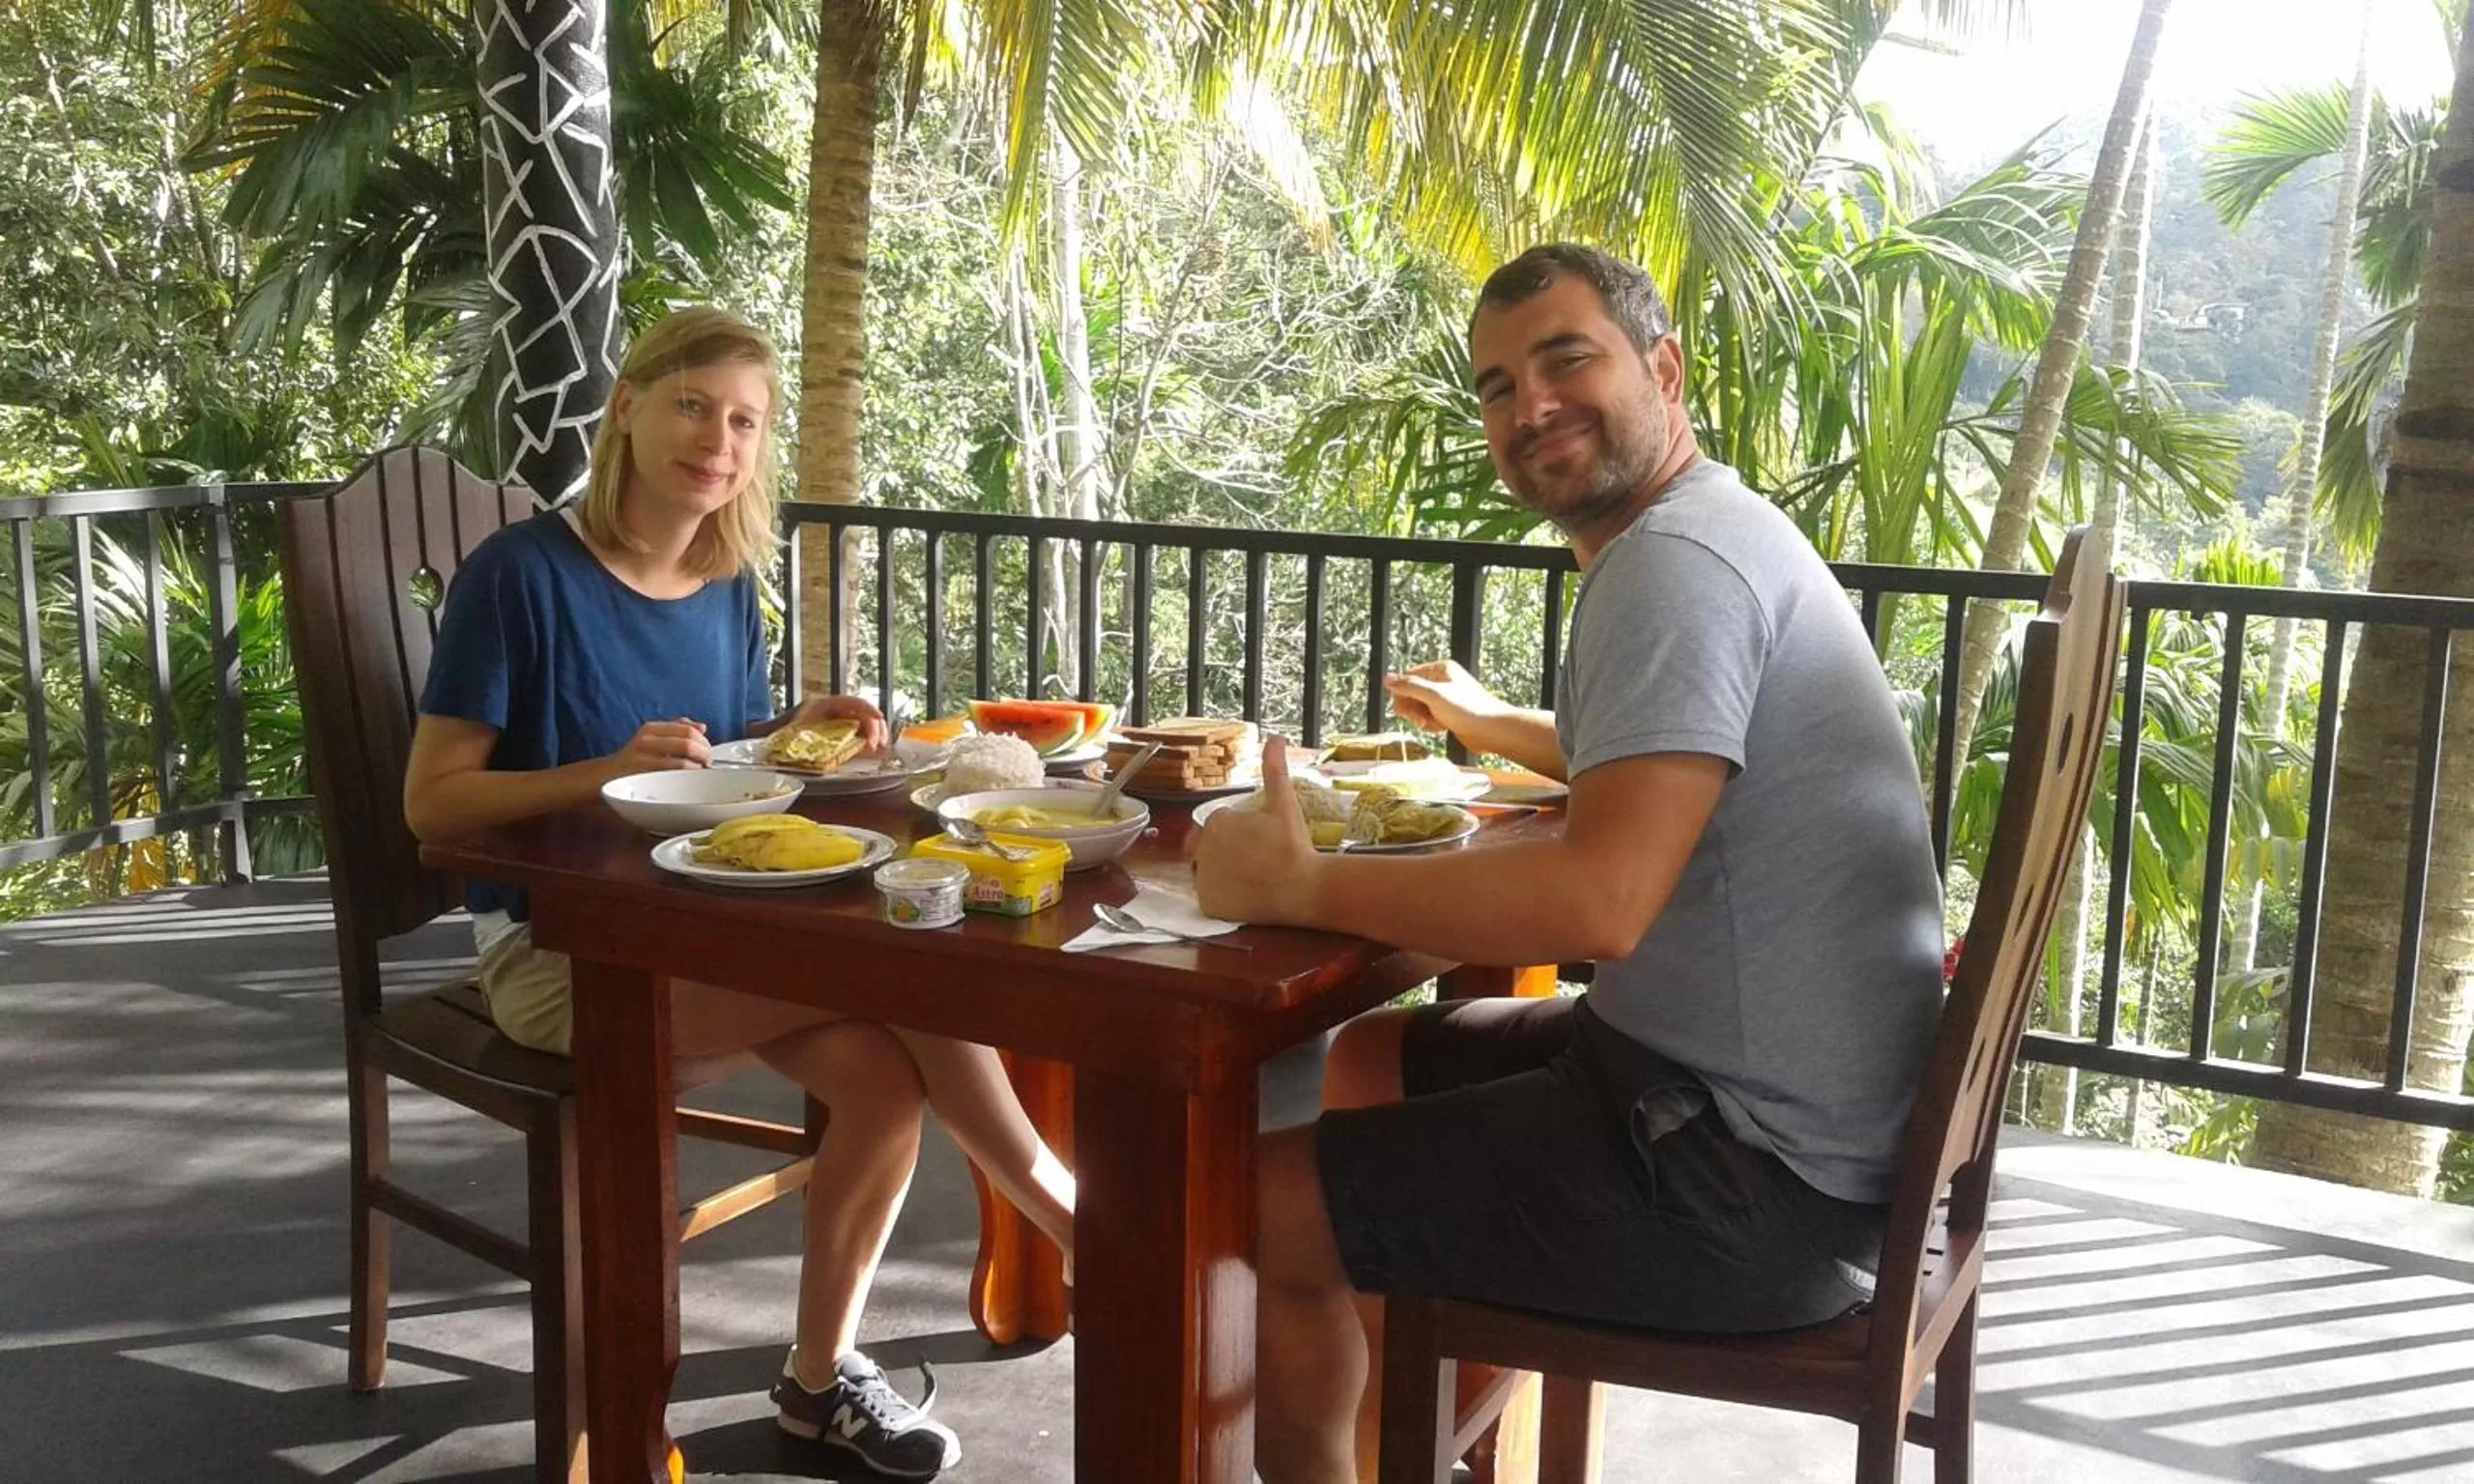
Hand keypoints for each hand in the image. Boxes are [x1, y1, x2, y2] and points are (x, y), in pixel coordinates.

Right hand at [606, 718, 709, 777]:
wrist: (608, 776)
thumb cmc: (636, 758)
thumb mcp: (654, 738)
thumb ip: (677, 729)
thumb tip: (701, 727)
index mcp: (652, 729)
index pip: (688, 730)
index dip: (704, 742)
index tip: (708, 752)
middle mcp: (646, 740)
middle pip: (688, 744)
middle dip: (704, 755)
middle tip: (707, 764)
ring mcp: (643, 759)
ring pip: (682, 762)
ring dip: (697, 769)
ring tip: (699, 774)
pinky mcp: (642, 777)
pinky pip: (672, 777)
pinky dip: (686, 779)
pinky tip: (688, 781)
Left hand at [751, 693, 887, 751]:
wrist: (764, 737)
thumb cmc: (776, 733)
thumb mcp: (792, 733)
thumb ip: (811, 737)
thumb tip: (821, 740)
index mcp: (823, 705)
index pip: (852, 702)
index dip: (868, 709)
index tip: (879, 719)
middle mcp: (833, 711)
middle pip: (863, 713)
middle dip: (875, 727)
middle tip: (877, 746)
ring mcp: (837, 721)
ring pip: (865, 723)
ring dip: (875, 734)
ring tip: (879, 750)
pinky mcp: (839, 733)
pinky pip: (859, 733)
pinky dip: (869, 740)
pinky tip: (874, 751)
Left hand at [1194, 738, 1323, 924]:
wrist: (1303, 888)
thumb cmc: (1293, 845)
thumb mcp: (1284, 803)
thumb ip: (1274, 769)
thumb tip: (1275, 738)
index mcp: (1216, 823)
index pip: (1221, 826)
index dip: (1242, 834)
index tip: (1261, 842)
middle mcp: (1202, 849)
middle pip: (1211, 848)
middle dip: (1229, 852)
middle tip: (1258, 861)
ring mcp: (1203, 878)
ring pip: (1207, 871)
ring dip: (1223, 872)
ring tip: (1253, 877)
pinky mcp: (1207, 904)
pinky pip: (1209, 897)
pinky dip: (1222, 896)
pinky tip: (1245, 893)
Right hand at [1383, 659, 1506, 738]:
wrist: (1492, 730)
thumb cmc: (1469, 709)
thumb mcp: (1434, 696)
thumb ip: (1409, 687)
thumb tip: (1386, 678)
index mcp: (1440, 669)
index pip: (1408, 677)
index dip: (1402, 694)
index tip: (1402, 710)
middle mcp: (1442, 681)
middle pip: (1411, 693)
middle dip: (1413, 709)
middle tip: (1420, 719)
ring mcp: (1446, 697)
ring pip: (1419, 707)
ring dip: (1422, 718)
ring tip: (1435, 724)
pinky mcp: (1449, 712)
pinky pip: (1429, 717)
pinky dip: (1431, 724)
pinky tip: (1441, 727)